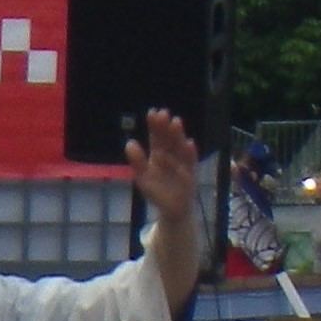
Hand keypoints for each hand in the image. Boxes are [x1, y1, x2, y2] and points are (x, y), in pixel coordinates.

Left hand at [127, 107, 199, 227]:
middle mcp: (171, 155)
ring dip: (178, 134)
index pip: (156, 137)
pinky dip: (190, 152)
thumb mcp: (143, 177)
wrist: (173, 208)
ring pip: (180, 145)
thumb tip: (129, 143)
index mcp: (158, 154)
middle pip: (169, 138)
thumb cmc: (157, 191)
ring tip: (175, 122)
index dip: (154, 126)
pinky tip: (189, 143)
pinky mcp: (191, 171)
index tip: (152, 113)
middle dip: (166, 126)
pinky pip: (191, 160)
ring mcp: (182, 162)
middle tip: (163, 112)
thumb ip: (136, 161)